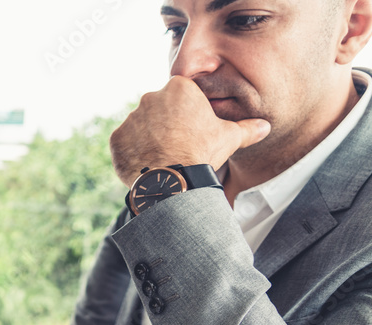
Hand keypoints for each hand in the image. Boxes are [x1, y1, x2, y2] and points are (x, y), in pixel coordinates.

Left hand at [109, 76, 270, 186]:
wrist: (172, 180)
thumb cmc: (201, 154)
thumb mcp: (229, 138)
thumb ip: (246, 129)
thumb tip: (264, 127)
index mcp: (179, 88)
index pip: (181, 96)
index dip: (187, 114)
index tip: (191, 130)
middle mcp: (150, 97)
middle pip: (159, 109)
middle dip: (166, 125)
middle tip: (178, 146)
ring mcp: (131, 118)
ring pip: (141, 126)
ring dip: (148, 139)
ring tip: (163, 158)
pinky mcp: (116, 138)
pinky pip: (125, 143)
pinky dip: (133, 152)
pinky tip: (147, 165)